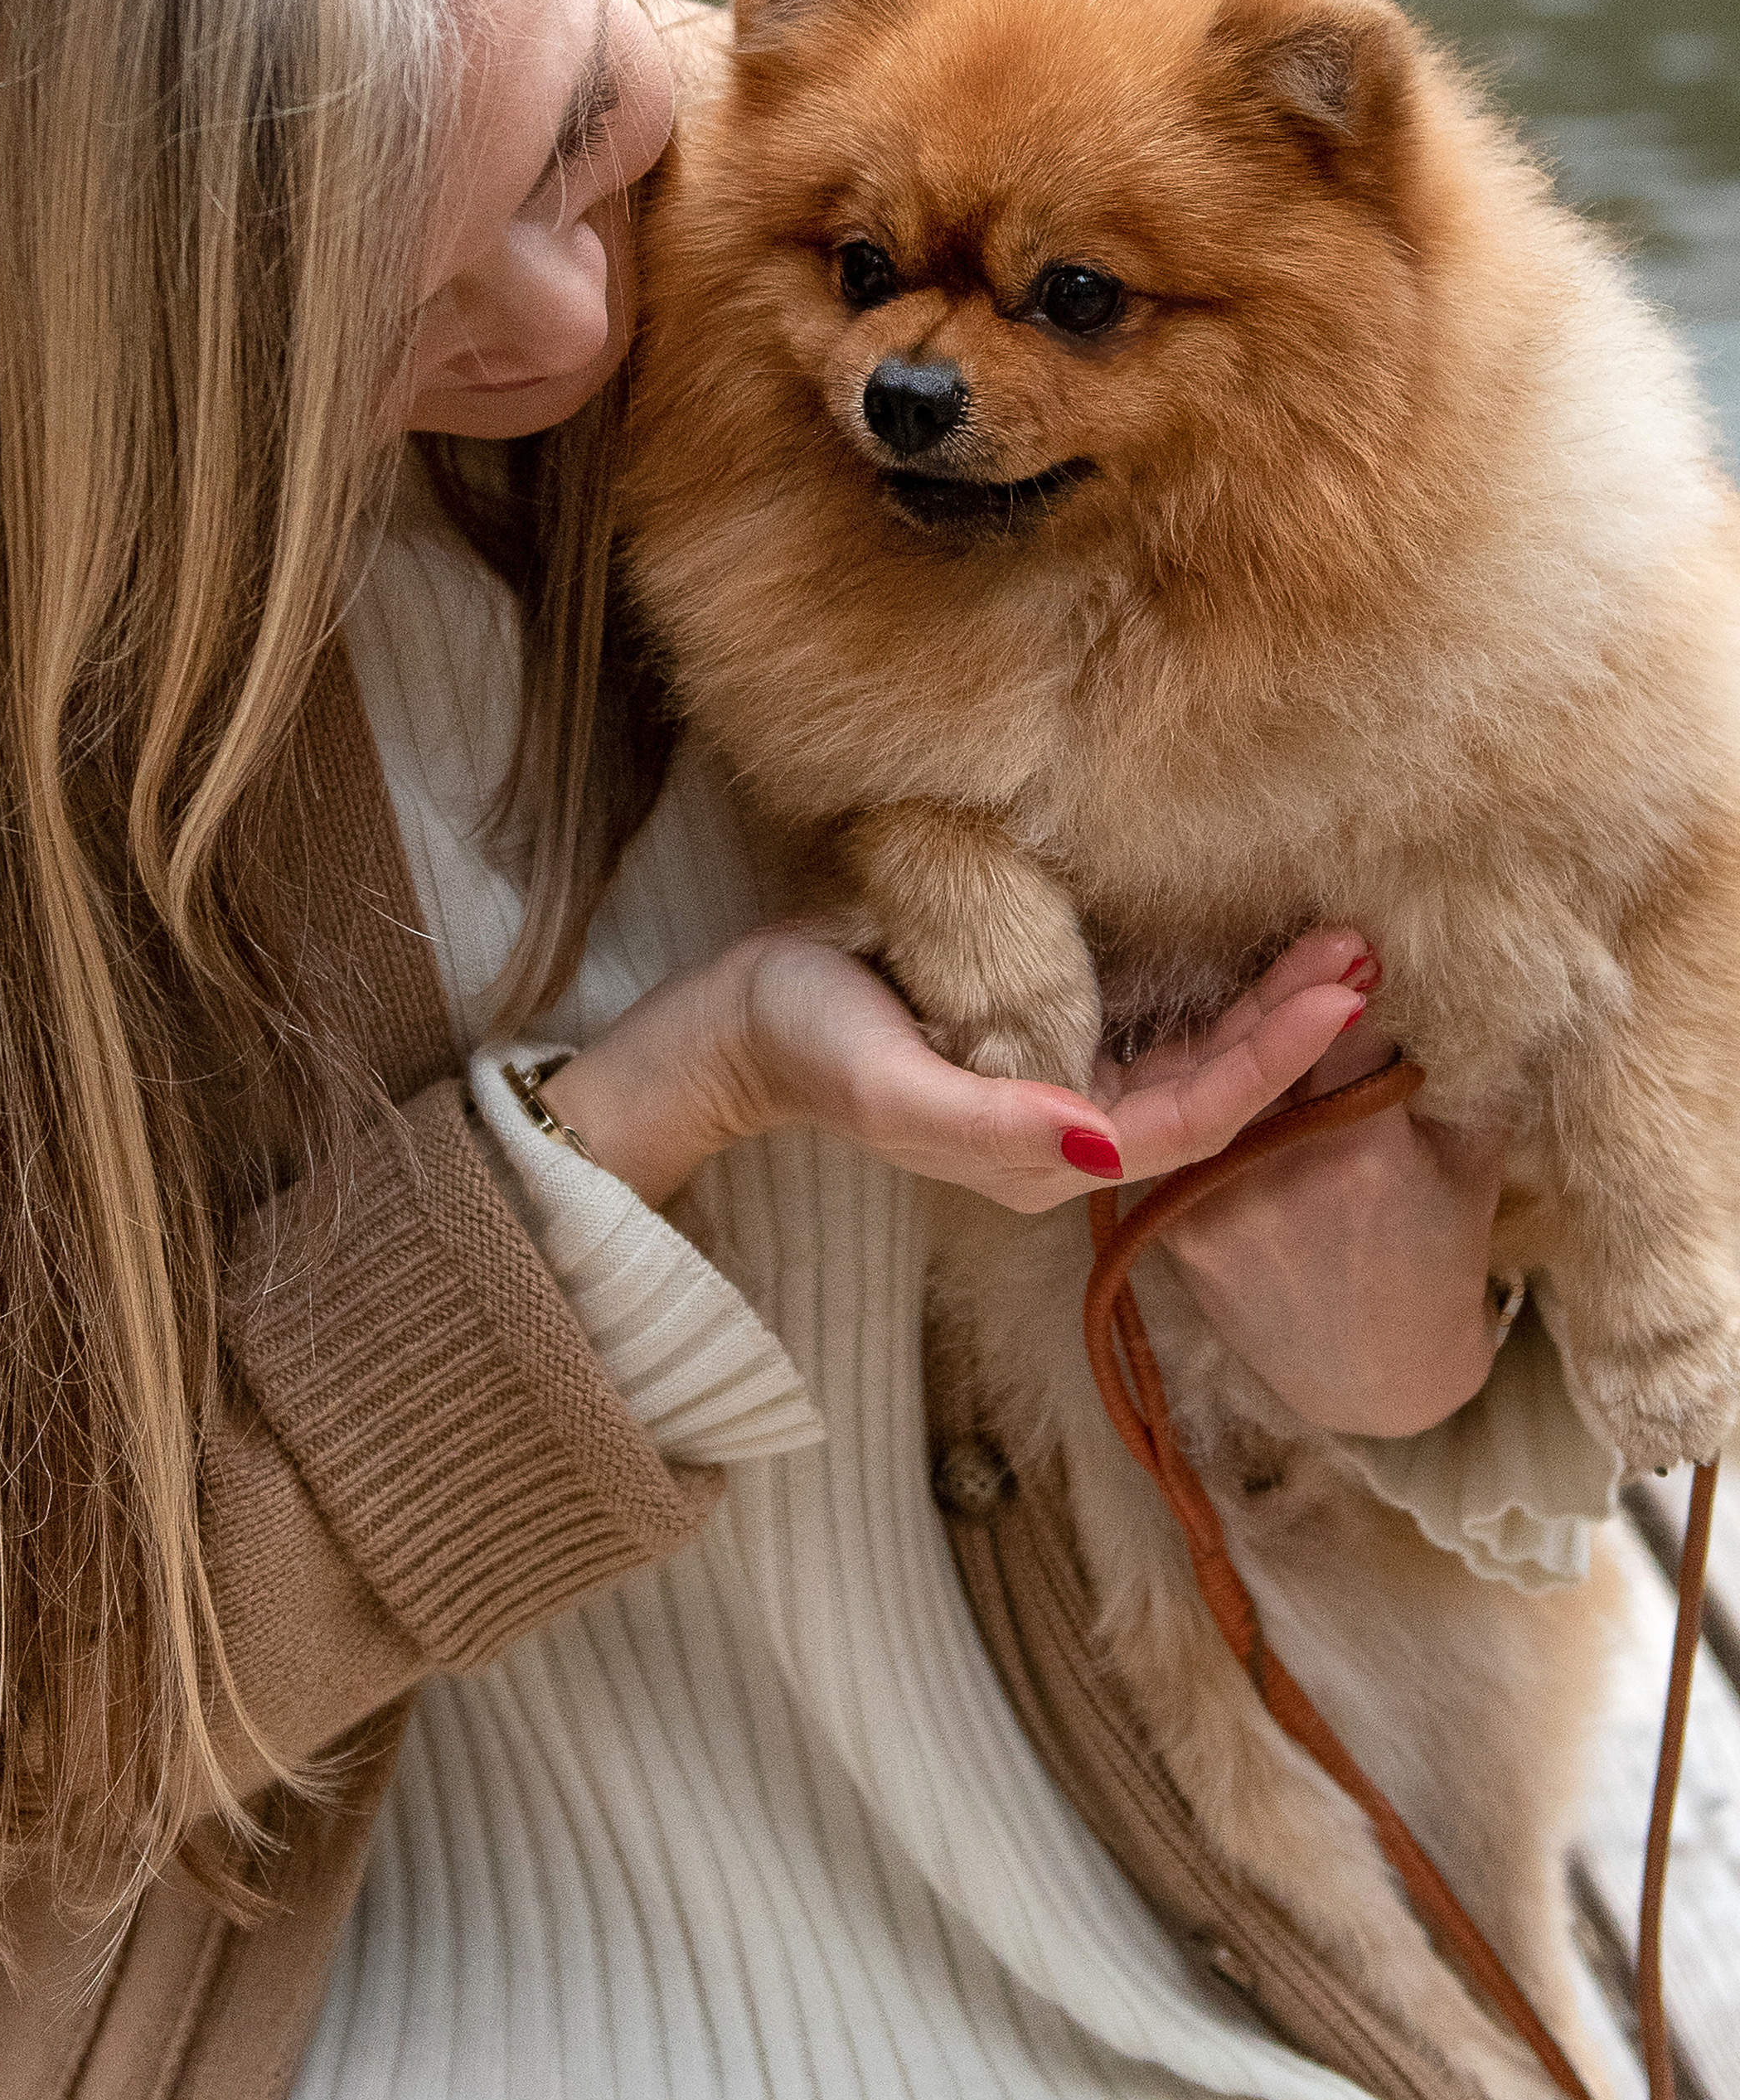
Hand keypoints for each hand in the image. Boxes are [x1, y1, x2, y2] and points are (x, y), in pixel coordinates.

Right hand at [551, 923, 1372, 1221]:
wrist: (735, 1022)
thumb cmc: (807, 1042)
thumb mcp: (893, 1083)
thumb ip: (994, 1123)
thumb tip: (1104, 1144)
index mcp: (1047, 1156)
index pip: (1194, 1124)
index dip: (1272, 1065)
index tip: (1339, 995)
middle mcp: (1070, 1133)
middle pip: (1214, 1095)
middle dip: (1294, 1030)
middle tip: (1365, 951)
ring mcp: (1060, 1087)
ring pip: (1194, 1060)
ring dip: (1268, 1007)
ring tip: (1338, 943)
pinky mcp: (1043, 1035)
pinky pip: (1157, 1028)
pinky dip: (1216, 991)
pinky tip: (1256, 947)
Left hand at [1133, 966, 1508, 1437]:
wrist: (1374, 1377)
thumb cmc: (1440, 1252)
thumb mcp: (1472, 1157)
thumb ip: (1462, 1071)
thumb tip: (1472, 975)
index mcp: (1356, 1152)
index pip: (1337, 1032)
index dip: (1347, 983)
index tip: (1360, 942)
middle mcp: (1272, 1173)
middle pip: (1267, 1046)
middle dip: (1296, 987)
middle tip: (1330, 942)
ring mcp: (1211, 1199)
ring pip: (1218, 1083)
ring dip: (1249, 1028)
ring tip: (1284, 985)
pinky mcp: (1172, 1222)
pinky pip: (1189, 1132)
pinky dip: (1210, 1085)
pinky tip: (1235, 1040)